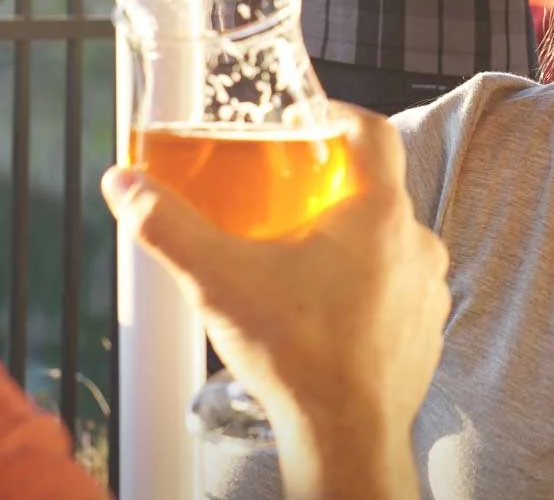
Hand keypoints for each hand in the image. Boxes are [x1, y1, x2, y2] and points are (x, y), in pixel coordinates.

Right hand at [101, 106, 449, 460]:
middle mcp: (417, 242)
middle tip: (288, 200)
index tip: (311, 118)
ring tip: (300, 261)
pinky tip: (326, 309)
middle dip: (332, 190)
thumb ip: (167, 227)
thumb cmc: (297, 357)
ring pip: (390, 242)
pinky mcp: (426, 329)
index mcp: (379, 213)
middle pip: (377, 190)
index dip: (341, 115)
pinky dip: (368, 289)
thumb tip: (125, 185)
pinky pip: (399, 289)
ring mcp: (428, 289)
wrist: (345, 438)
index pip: (373, 134)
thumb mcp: (218, 280)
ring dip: (351, 244)